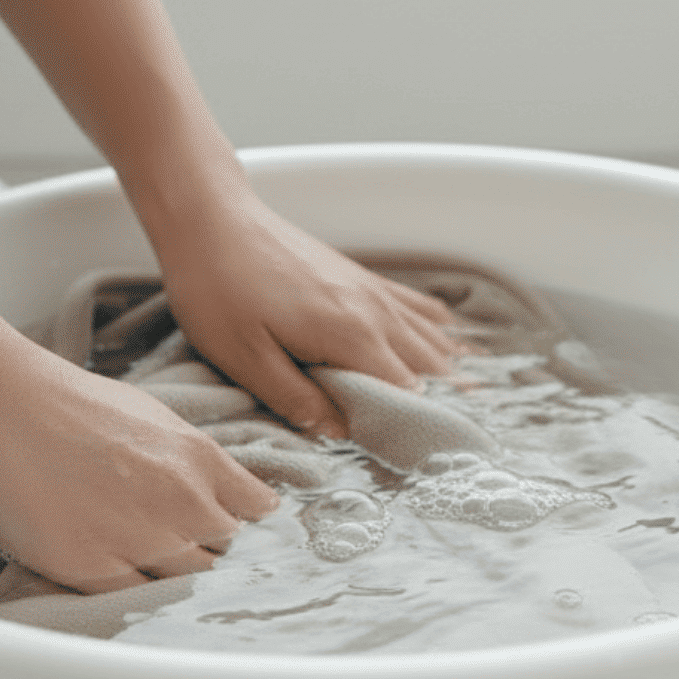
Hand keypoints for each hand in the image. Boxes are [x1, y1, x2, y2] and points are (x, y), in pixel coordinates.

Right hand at [0, 343, 278, 593]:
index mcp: (199, 457)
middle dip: (199, 545)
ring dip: (162, 571)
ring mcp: (138, 538)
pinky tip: (103, 566)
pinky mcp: (92, 568)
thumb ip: (192, 461)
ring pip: (182, 580)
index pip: (255, 510)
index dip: (235, 517)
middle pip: (221, 550)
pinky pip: (132, 599)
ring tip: (124, 549)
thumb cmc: (62, 403)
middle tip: (160, 535)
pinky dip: (126, 590)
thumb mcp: (150, 417)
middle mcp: (180, 501)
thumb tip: (228, 495)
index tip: (218, 522)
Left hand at [153, 191, 462, 438]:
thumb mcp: (243, 357)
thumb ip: (294, 398)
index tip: (409, 458)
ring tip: (465, 405)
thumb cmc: (218, 287)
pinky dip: (438, 331)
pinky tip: (451, 342)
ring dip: (446, 373)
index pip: (403, 395)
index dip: (409, 430)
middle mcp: (373, 311)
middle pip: (428, 370)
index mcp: (349, 334)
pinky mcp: (361, 277)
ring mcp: (371, 291)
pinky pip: (417, 306)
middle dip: (438, 407)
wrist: (212, 220)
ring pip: (429, 339)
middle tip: (444, 444)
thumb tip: (337, 431)